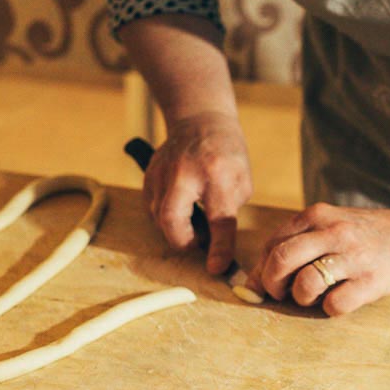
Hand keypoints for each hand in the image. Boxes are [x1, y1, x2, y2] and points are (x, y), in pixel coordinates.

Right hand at [143, 111, 251, 273]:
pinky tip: (181, 204)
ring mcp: (162, 172)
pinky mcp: (148, 175)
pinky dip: (167, 214)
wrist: (200, 120)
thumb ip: (229, 214)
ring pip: (159, 217)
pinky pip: (152, 207)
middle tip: (198, 242)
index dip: (219, 248)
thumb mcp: (242, 182)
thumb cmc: (227, 155)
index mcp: (218, 175)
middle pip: (172, 219)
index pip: (219, 220)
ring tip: (194, 217)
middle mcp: (185, 173)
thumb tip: (215, 246)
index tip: (216, 269)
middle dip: (184, 241)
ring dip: (177, 228)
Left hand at [246, 203, 389, 315]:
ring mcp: (353, 257)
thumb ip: (292, 246)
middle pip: (282, 260)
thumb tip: (251, 287)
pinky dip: (329, 309)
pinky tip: (338, 300)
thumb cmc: (358, 236)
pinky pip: (335, 305)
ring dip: (301, 297)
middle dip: (272, 284)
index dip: (262, 269)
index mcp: (317, 216)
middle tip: (281, 293)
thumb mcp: (325, 226)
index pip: (272, 244)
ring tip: (312, 296)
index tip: (269, 283)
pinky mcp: (370, 282)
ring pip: (306, 283)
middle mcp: (333, 232)